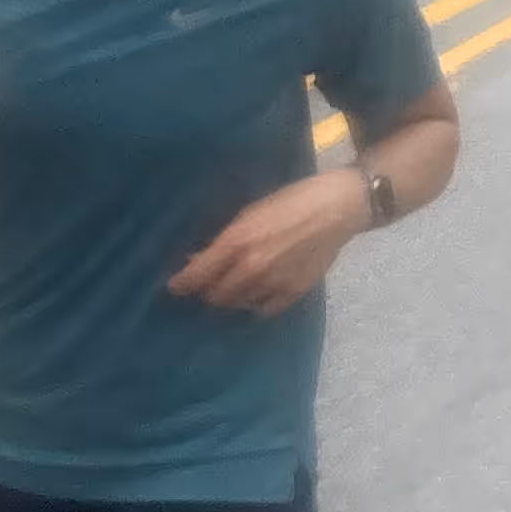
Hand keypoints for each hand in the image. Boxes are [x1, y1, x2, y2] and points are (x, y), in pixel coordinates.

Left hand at [169, 172, 366, 317]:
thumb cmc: (289, 201)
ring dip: (232, 297)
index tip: (173, 288)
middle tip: (209, 282)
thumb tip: (197, 259)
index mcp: (235, 243)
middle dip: (207, 291)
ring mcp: (273, 284)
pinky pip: (264, 310)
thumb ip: (223, 240)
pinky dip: (256, 304)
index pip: (196, 276)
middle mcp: (250, 269)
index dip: (180, 285)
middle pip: (215, 297)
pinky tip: (259, 293)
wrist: (337, 207)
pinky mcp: (294, 292)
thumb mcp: (248, 214)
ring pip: (238, 305)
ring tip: (236, 285)